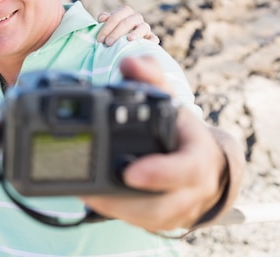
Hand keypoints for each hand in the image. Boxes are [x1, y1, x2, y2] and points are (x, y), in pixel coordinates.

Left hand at [78, 56, 227, 231]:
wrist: (201, 162)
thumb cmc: (181, 130)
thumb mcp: (170, 100)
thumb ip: (150, 78)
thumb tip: (130, 62)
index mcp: (198, 158)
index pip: (186, 169)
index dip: (160, 173)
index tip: (130, 172)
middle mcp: (191, 188)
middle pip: (160, 205)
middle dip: (124, 201)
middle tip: (90, 190)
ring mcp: (177, 209)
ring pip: (145, 219)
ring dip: (112, 208)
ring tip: (82, 191)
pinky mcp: (160, 221)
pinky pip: (137, 222)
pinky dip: (113, 211)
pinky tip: (90, 196)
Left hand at [97, 6, 158, 45]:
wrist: (122, 42)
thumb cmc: (111, 32)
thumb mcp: (107, 25)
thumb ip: (104, 19)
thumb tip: (102, 18)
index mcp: (125, 12)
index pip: (117, 16)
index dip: (107, 27)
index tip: (100, 39)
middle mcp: (136, 18)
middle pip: (128, 22)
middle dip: (116, 33)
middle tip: (108, 43)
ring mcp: (145, 27)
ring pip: (143, 27)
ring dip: (136, 33)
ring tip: (129, 40)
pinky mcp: (151, 38)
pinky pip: (154, 38)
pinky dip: (151, 41)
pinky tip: (146, 45)